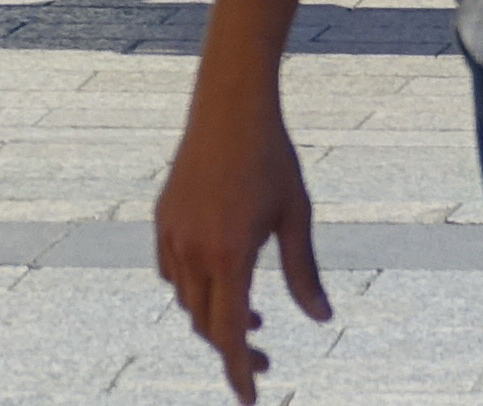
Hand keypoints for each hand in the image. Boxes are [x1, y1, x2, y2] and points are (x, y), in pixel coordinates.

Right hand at [153, 87, 326, 405]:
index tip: (251, 398)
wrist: (229, 106)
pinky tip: (219, 284)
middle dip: (233, 347)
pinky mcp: (162, 222)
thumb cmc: (272, 158)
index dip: (239, 369)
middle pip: (206, 324)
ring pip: (187, 301)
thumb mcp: (296, 215)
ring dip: (215, 318)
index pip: (229, 332)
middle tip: (266, 355)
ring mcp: (171, 237)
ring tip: (253, 319)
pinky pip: (172, 274)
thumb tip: (321, 318)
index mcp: (229, 255)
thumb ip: (304, 272)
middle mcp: (192, 252)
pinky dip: (194, 291)